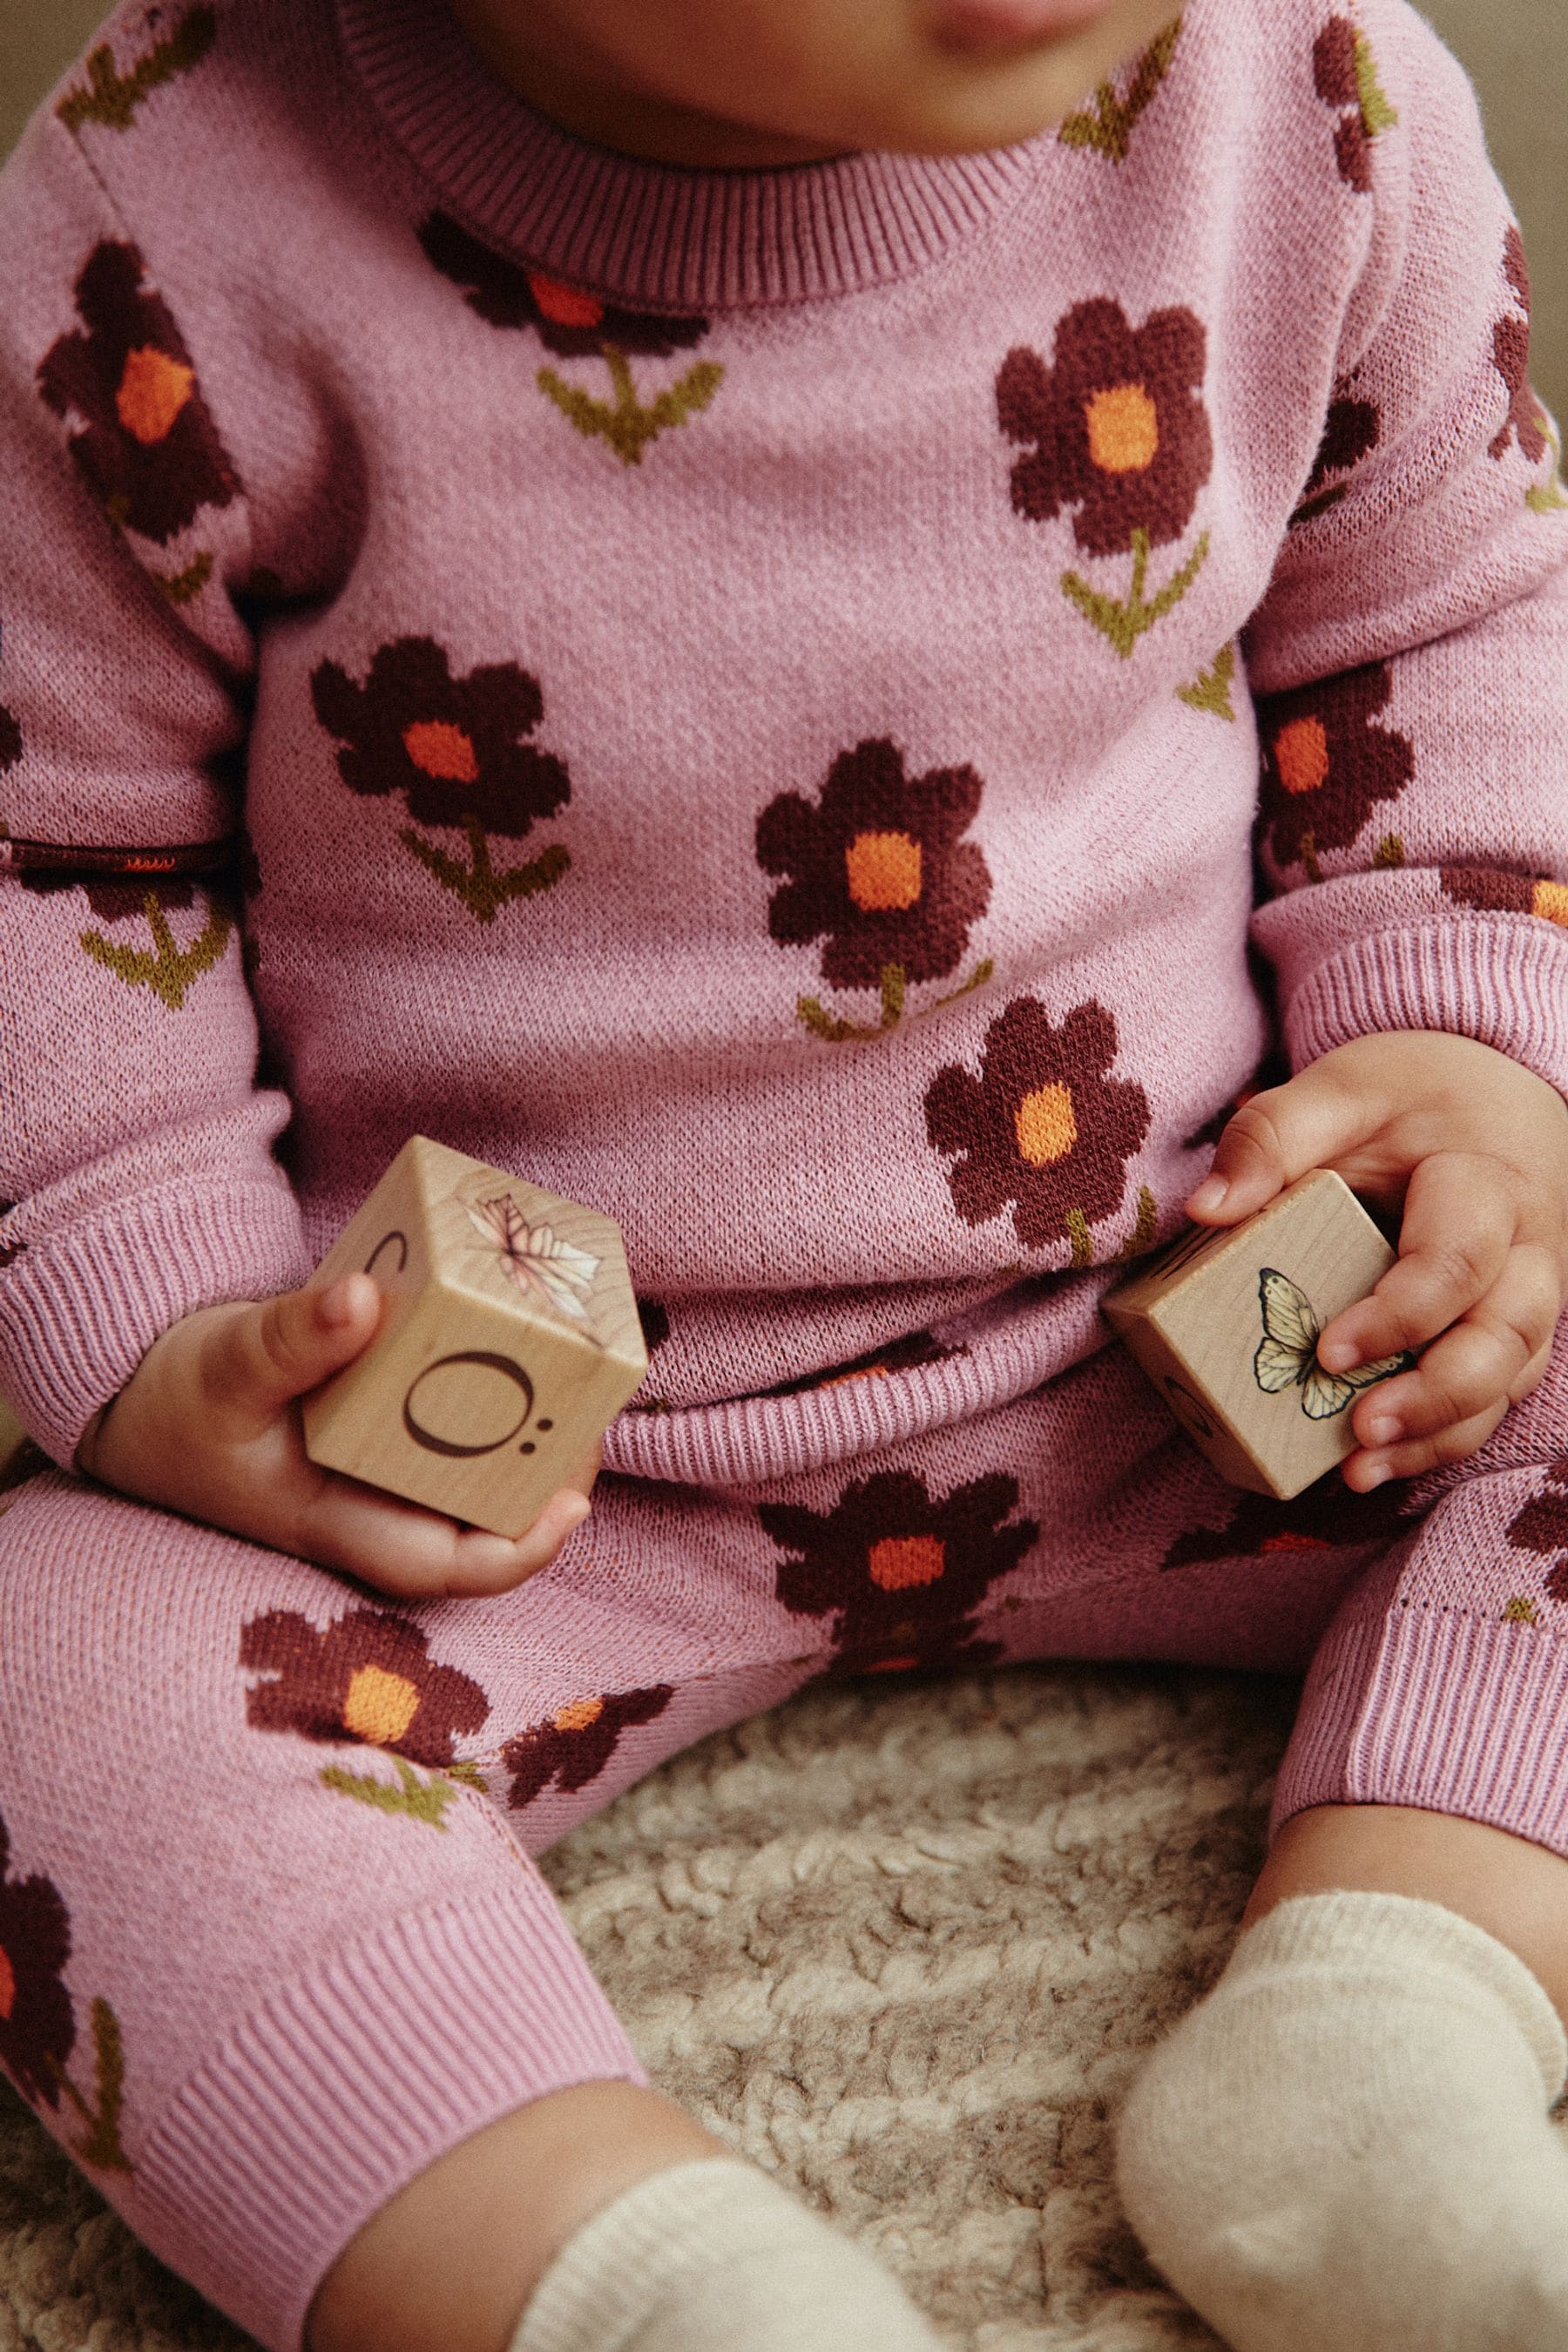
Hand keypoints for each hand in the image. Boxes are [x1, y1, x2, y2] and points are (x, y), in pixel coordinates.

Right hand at [75, 1274, 598, 1595]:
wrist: (146, 1401)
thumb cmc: (179, 1399)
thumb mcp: (223, 1366)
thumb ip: (289, 1340)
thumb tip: (364, 1297)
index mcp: (330, 1519)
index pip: (438, 1565)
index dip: (517, 1550)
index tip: (573, 1505)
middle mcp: (369, 1509)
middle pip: (482, 1520)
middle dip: (549, 1475)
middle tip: (596, 1407)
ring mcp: (380, 1475)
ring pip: (478, 1476)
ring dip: (533, 1434)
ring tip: (582, 1371)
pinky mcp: (386, 1432)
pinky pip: (456, 1430)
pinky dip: (495, 1395)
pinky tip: (530, 1344)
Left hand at [1185, 1032, 1567, 1487]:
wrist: (1498, 1098)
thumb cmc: (1414, 1096)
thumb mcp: (1343, 1089)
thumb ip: (1273, 1136)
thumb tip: (1205, 1208)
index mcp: (1488, 1184)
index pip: (1458, 1260)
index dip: (1400, 1315)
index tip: (1328, 1351)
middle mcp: (1529, 1250)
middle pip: (1506, 1336)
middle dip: (1435, 1395)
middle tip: (1359, 1430)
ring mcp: (1530, 1297)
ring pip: (1509, 1379)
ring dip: (1439, 1432)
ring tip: (1359, 1468)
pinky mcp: (1513, 1331)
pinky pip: (1494, 1395)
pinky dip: (1441, 1436)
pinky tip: (1378, 1465)